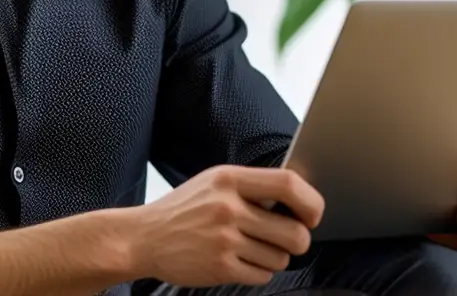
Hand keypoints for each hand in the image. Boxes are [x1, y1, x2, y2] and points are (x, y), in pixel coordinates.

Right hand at [125, 164, 324, 286]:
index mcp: (229, 179)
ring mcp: (224, 240)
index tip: (313, 213)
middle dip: (299, 240)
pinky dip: (258, 272)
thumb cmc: (184, 209)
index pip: (288, 184)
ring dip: (274, 257)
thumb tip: (299, 198)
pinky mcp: (220, 268)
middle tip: (289, 239)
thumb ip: (251, 186)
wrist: (143, 238)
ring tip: (252, 248)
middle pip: (295, 232)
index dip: (311, 201)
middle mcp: (228, 208)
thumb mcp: (213, 182)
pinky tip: (239, 261)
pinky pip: (263, 276)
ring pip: (281, 258)